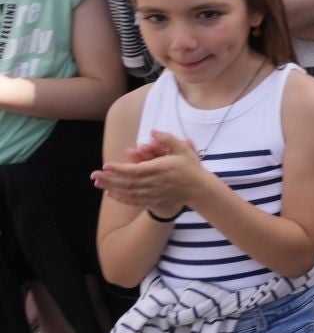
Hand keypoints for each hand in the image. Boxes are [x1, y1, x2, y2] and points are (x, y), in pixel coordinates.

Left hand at [92, 132, 212, 214]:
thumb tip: (152, 131)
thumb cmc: (191, 167)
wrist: (199, 188)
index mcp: (161, 169)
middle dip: (110, 179)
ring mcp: (153, 193)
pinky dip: (121, 198)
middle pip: (128, 182)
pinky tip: (110, 193)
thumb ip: (167, 139)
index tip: (107, 165)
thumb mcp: (183, 149)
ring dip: (112, 187)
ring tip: (97, 182)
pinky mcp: (153, 200)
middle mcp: (155, 182)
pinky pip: (134, 200)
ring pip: (128, 192)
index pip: (136, 170)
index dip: (120, 169)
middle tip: (94, 175)